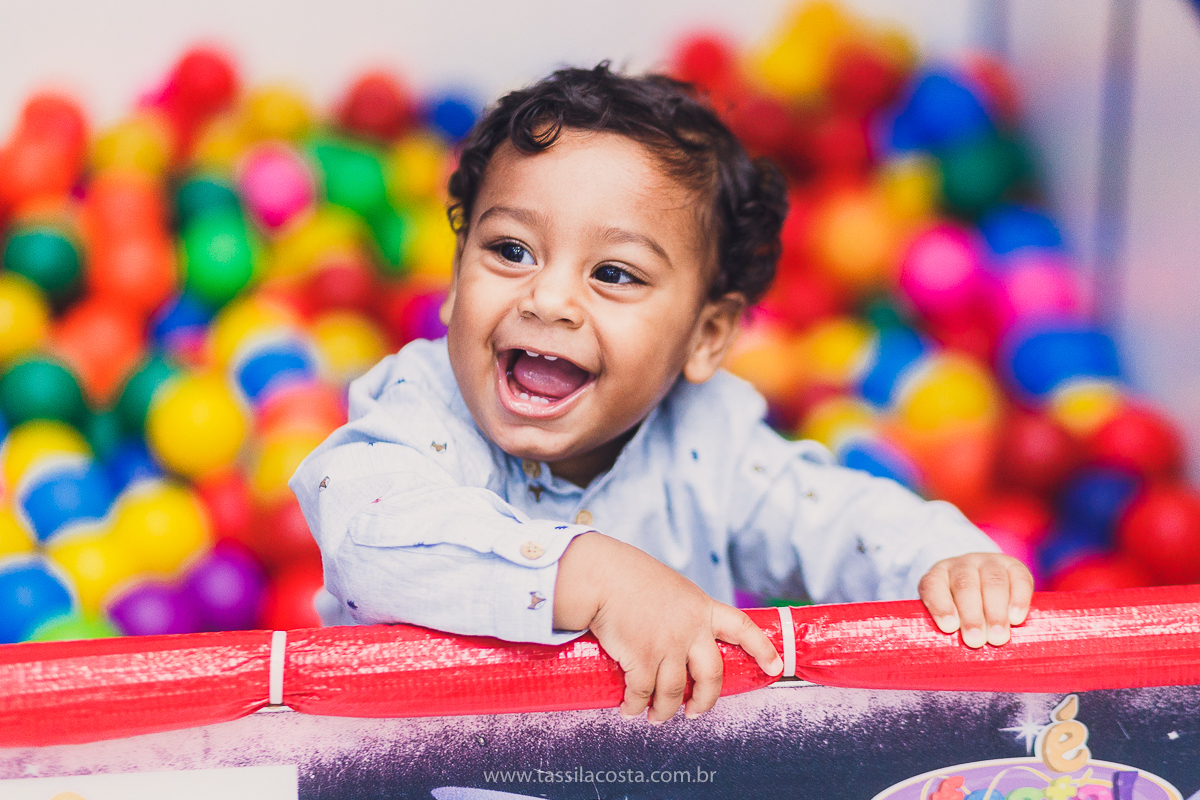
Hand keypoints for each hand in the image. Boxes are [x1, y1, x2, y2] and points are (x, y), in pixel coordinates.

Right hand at [554, 532, 782, 721]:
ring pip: (675, 693)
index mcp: (702, 608)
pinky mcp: (642, 659)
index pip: (743, 628)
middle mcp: (691, 630)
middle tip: (695, 712)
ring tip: (656, 717)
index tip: (776, 667)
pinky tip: (630, 710)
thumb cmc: (629, 577)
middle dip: (705, 701)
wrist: (601, 576)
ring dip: (665, 711)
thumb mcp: (671, 588)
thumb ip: (683, 612)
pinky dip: (636, 707)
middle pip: (712, 676)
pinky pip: (643, 694)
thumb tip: (681, 638)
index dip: (762, 649)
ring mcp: (668, 646)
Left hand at [918, 552, 1034, 647]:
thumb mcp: (948, 619)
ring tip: (998, 637)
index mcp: (937, 577)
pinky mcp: (1014, 566)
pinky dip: (1018, 598)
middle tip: (975, 641)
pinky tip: (1017, 618)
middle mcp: (961, 566)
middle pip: (965, 586)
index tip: (949, 627)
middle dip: (971, 615)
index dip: (940, 605)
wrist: (985, 584)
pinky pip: (1018, 578)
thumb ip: (947, 635)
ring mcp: (988, 563)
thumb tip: (946, 667)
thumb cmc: (961, 613)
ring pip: (992, 582)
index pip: (933, 586)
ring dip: (995, 611)